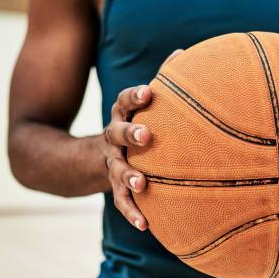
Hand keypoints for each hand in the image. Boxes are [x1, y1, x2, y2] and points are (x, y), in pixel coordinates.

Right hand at [102, 50, 182, 230]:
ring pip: (117, 169)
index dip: (134, 97)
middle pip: (116, 132)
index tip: (148, 93)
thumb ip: (162, 80)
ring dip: (129, 176)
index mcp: (122, 115)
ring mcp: (112, 163)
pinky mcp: (114, 186)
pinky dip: (132, 211)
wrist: (95, 156)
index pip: (124, 101)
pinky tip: (145, 225)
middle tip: (146, 135)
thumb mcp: (142, 104)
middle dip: (130, 133)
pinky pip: (121, 200)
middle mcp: (113, 137)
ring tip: (142, 183)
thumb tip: (183, 52)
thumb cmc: (134, 124)